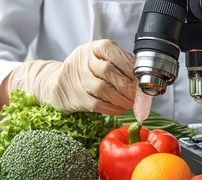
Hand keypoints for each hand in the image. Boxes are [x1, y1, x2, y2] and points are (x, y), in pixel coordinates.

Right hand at [8, 39, 136, 114]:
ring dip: (121, 99)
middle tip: (139, 95)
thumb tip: (142, 79)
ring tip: (132, 104)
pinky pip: (96, 104)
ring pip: (103, 89)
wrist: (59, 83)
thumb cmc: (88, 71)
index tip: (141, 79)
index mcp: (94, 48)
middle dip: (128, 86)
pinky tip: (120, 109)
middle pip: (109, 72)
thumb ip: (120, 65)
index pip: (114, 54)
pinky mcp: (76, 97)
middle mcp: (84, 60)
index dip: (130, 68)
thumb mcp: (102, 59)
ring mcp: (78, 79)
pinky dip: (111, 108)